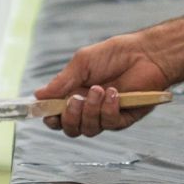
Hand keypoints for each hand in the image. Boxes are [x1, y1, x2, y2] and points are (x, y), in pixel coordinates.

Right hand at [36, 34, 174, 137]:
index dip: (50, 118)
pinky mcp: (123, 119)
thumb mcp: (82, 63)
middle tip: (76, 99)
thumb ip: (62, 82)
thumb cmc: (114, 54)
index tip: (48, 112)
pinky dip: (109, 109)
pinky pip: (110, 124)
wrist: (145, 53)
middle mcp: (88, 108)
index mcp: (75, 94)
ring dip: (90, 111)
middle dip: (69, 117)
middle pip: (70, 129)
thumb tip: (38, 96)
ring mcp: (105, 115)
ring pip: (88, 129)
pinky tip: (114, 93)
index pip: (57, 116)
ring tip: (100, 89)